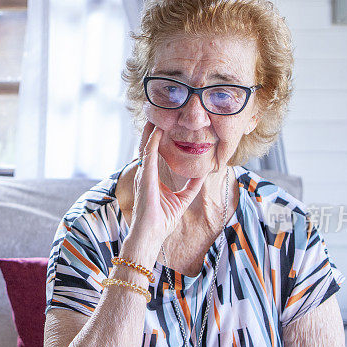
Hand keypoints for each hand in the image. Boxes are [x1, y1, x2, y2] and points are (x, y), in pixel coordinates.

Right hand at [129, 121, 207, 247]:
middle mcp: (144, 173)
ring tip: (156, 113)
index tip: (165, 124)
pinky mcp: (145, 178)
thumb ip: (192, 186)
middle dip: (152, 128)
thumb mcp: (183, 199)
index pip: (153, 152)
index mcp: (150, 177)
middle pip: (147, 145)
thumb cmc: (162, 221)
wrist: (151, 235)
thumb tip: (204, 174)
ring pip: (146, 145)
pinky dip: (152, 141)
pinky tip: (157, 129)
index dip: (157, 137)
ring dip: (150, 129)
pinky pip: (148, 154)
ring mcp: (143, 174)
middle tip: (159, 111)